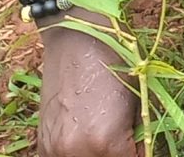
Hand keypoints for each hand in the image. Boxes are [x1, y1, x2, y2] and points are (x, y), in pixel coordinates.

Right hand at [34, 26, 137, 156]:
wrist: (76, 38)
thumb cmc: (114, 61)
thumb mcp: (137, 100)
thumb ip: (138, 136)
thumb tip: (141, 153)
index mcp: (106, 141)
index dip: (137, 152)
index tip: (138, 145)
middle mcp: (77, 151)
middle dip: (117, 152)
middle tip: (122, 137)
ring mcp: (56, 149)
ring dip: (96, 153)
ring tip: (101, 133)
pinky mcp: (42, 143)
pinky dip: (76, 152)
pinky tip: (83, 135)